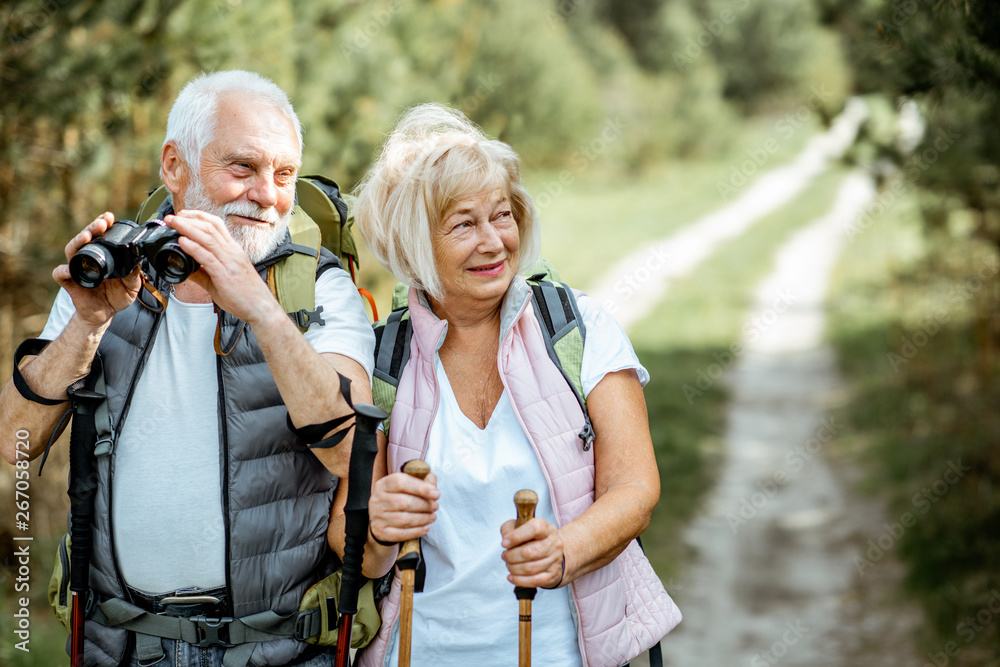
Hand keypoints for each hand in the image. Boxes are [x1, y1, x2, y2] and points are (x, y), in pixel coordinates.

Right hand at [53, 212, 141, 327]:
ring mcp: (77, 269)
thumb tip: (137, 262)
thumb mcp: (132, 287)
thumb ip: (134, 275)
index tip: (109, 217)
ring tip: (87, 236)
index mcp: (103, 255)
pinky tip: (70, 268)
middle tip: (102, 223)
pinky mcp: (70, 282)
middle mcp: (88, 258)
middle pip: (84, 237)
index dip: (103, 224)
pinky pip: (60, 274)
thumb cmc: (117, 297)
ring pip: (71, 250)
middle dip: (92, 227)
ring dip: (78, 241)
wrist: (105, 314)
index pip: (100, 235)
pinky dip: (63, 270)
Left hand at [164, 210, 277, 322]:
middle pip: (210, 227)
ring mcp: (230, 262)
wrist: (261, 309)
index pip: (216, 225)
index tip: (182, 215)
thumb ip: (202, 273)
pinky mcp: (225, 275)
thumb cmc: (245, 295)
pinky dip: (194, 248)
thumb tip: (185, 268)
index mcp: (232, 251)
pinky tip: (182, 242)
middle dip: (188, 219)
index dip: (198, 216)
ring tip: (173, 223)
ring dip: (187, 228)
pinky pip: (208, 258)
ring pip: (208, 238)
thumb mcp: (221, 280)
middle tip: (171, 217)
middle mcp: (232, 252)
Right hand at [369, 471, 439, 543]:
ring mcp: (377, 517)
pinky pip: (401, 534)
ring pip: (403, 519)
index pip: (400, 482)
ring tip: (433, 516)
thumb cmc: (399, 498)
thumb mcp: (407, 486)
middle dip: (424, 505)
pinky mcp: (381, 532)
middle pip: (403, 502)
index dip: (420, 488)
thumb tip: (432, 479)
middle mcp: (377, 499)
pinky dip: (416, 531)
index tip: (436, 494)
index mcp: (383, 484)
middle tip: (435, 506)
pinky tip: (426, 527)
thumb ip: (421, 481)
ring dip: (422, 518)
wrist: (382, 519)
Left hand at [500, 517, 564, 588]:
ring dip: (513, 568)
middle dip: (511, 556)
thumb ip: (509, 529)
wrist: (552, 552)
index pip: (534, 529)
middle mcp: (553, 544)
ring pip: (529, 568)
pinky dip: (519, 580)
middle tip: (505, 556)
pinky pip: (534, 581)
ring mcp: (555, 560)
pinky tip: (511, 577)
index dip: (516, 536)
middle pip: (529, 552)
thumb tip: (506, 540)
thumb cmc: (533, 539)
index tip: (504, 543)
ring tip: (509, 565)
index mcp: (546, 529)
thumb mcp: (521, 526)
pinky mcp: (553, 575)